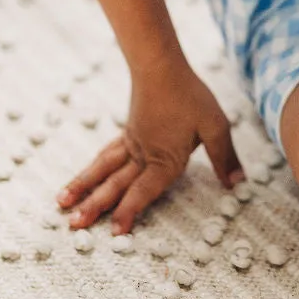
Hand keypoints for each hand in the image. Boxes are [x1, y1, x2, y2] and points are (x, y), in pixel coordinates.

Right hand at [55, 61, 244, 234]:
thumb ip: (224, 157)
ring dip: (84, 187)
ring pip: (104, 170)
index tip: (115, 232)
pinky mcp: (128, 130)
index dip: (130, 211)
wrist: (162, 66)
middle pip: (116, 184)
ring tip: (60, 202)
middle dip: (95, 205)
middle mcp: (143, 154)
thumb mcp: (215, 126)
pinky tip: (85, 176)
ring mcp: (132, 142)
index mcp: (164, 158)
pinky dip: (93, 168)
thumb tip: (238, 184)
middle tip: (73, 225)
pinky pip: (106, 154)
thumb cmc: (190, 95)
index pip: (145, 190)